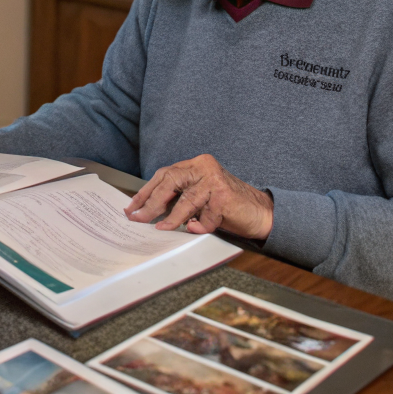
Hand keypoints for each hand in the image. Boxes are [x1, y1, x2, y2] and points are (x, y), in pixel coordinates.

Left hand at [125, 154, 273, 237]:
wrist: (260, 212)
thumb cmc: (227, 206)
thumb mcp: (199, 195)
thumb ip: (179, 196)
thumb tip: (148, 209)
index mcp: (196, 164)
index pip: (164, 175)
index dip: (146, 191)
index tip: (132, 206)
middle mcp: (204, 167)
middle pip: (170, 181)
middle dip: (151, 202)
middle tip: (138, 218)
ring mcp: (215, 181)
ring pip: (186, 200)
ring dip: (171, 218)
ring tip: (161, 228)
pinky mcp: (225, 197)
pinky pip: (205, 216)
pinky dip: (199, 226)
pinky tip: (195, 229)